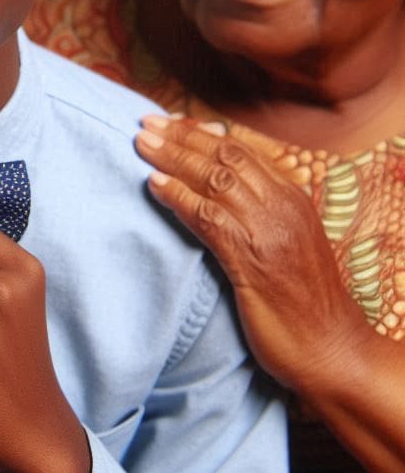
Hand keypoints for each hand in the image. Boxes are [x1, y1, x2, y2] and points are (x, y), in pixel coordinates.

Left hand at [136, 115, 367, 392]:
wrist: (331, 351)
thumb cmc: (302, 301)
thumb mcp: (286, 243)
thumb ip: (258, 211)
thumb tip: (217, 185)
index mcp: (291, 198)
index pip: (240, 151)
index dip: (200, 134)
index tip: (168, 122)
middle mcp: (282, 207)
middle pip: (225, 157)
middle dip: (181, 136)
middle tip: (145, 123)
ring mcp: (269, 232)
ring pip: (215, 180)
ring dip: (173, 158)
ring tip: (141, 143)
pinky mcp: (253, 262)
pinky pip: (210, 218)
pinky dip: (179, 197)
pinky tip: (154, 186)